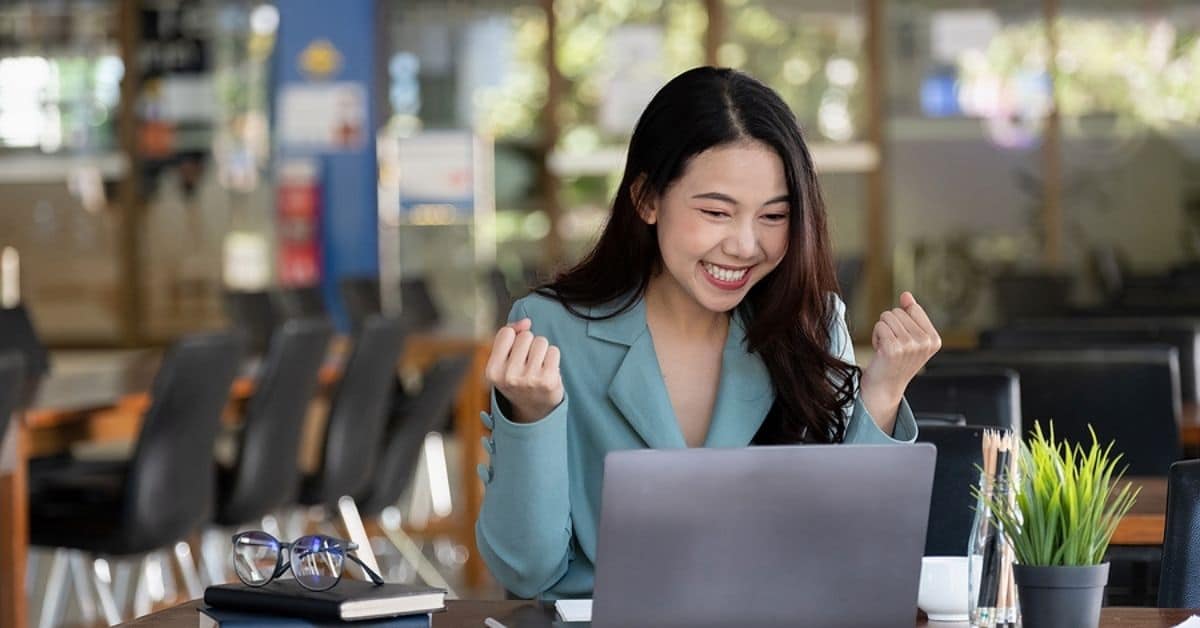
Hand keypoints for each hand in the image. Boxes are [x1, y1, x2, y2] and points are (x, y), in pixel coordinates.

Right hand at [485, 318, 563, 423]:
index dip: (513, 339)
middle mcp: (509, 377)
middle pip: (526, 336)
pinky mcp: (548, 381)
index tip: (514, 355)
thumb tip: (526, 322)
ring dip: (542, 350)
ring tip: (537, 366)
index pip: (506, 333)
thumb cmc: (518, 378)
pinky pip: (554, 351)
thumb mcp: (503, 359)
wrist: (534, 408)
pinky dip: (552, 358)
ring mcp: (529, 380)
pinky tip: (547, 370)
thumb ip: (510, 334)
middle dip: (529, 345)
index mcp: (492, 371)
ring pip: (541, 341)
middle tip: (527, 363)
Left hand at [860, 292, 941, 420]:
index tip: (902, 340)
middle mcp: (925, 343)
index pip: (912, 308)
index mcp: (934, 339)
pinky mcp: (893, 349)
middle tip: (892, 346)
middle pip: (898, 311)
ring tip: (886, 348)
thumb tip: (906, 295)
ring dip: (882, 331)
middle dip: (890, 326)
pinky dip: (875, 336)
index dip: (901, 320)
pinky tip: (880, 351)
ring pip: (887, 317)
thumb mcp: (909, 337)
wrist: (884, 387)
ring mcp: (910, 346)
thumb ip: (911, 314)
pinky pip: (879, 326)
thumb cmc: (895, 361)